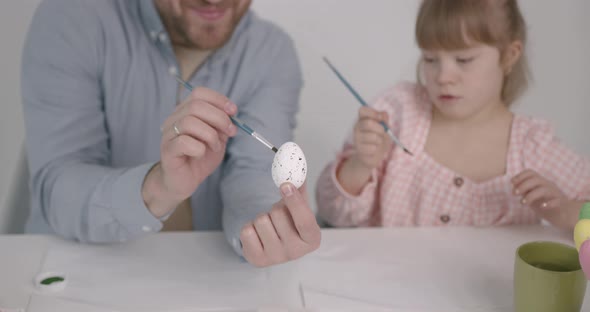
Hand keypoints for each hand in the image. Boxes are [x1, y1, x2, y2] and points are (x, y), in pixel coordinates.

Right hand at [142, 87, 237, 216]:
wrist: (184, 182)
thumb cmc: (199, 158)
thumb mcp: (217, 139)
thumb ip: (223, 126)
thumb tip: (231, 114)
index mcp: (186, 112)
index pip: (199, 93)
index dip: (219, 99)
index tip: (233, 111)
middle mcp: (174, 119)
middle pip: (196, 106)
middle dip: (219, 118)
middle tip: (230, 132)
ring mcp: (168, 134)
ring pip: (189, 122)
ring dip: (210, 135)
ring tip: (215, 147)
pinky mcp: (167, 150)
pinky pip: (184, 142)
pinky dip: (199, 148)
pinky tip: (201, 154)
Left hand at [240, 182, 320, 266]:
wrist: (275, 242)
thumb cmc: (291, 221)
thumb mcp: (299, 205)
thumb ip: (299, 184)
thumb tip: (295, 162)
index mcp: (312, 239)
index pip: (305, 221)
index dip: (295, 202)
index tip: (285, 185)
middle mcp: (296, 252)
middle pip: (278, 215)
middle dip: (276, 208)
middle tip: (280, 215)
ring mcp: (276, 258)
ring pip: (261, 221)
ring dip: (262, 217)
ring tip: (269, 225)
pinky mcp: (257, 259)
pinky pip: (246, 231)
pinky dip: (249, 226)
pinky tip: (258, 233)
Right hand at [351, 107, 391, 169]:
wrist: (374, 156)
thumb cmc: (380, 139)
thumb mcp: (385, 128)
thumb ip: (384, 120)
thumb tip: (383, 114)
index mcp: (362, 119)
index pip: (362, 110)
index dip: (372, 112)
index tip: (380, 118)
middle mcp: (357, 127)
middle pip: (368, 123)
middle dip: (380, 128)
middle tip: (383, 133)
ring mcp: (356, 138)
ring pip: (373, 137)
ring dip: (380, 140)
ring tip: (378, 143)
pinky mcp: (358, 150)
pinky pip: (372, 148)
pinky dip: (377, 150)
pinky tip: (373, 150)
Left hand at [511, 169, 579, 228]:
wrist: (564, 212)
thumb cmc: (545, 202)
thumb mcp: (532, 194)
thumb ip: (524, 190)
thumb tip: (513, 186)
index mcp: (540, 182)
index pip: (531, 173)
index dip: (520, 176)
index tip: (512, 182)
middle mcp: (547, 185)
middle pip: (536, 180)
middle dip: (523, 186)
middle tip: (514, 194)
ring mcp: (555, 193)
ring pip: (544, 190)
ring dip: (531, 196)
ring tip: (523, 203)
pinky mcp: (561, 203)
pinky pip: (557, 201)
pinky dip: (549, 203)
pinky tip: (542, 206)